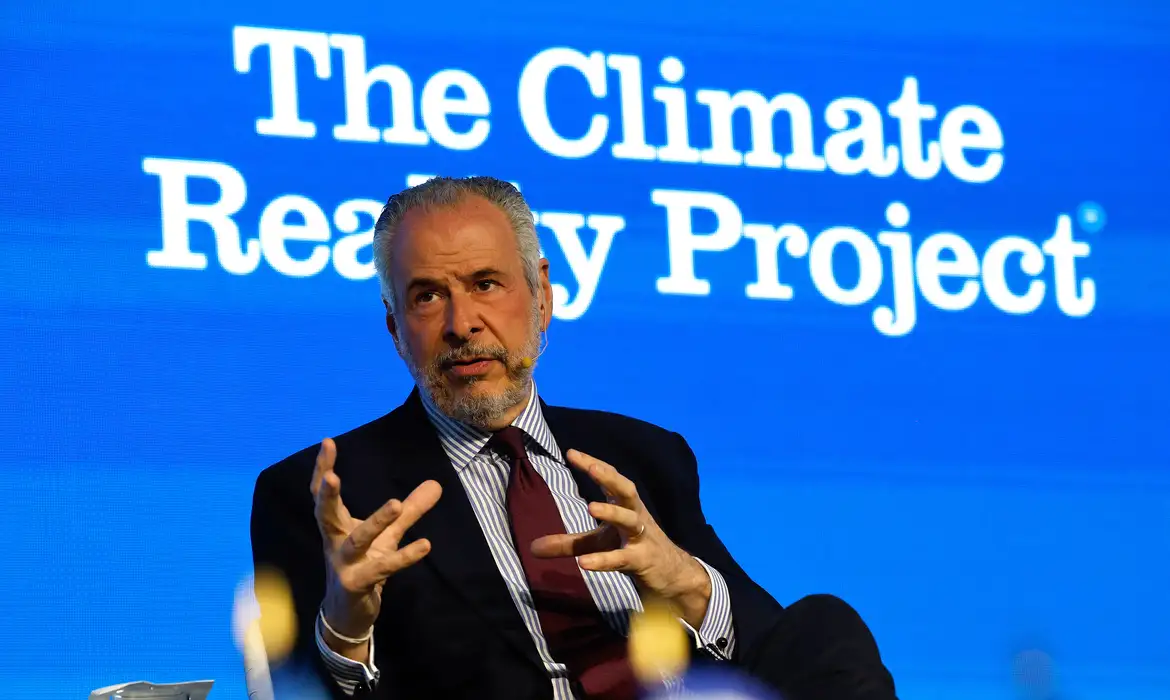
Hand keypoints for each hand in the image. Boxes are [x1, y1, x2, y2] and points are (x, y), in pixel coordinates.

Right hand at [310, 438, 441, 647]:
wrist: (349, 614)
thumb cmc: (365, 566)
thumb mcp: (388, 536)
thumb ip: (410, 510)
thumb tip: (436, 484)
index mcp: (338, 526)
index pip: (323, 495)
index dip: (323, 469)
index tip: (328, 442)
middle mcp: (336, 542)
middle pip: (326, 516)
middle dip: (327, 496)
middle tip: (332, 476)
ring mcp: (345, 565)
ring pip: (358, 541)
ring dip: (375, 522)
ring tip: (395, 504)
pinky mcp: (359, 585)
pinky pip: (383, 568)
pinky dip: (404, 557)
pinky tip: (425, 545)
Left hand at [531, 449, 711, 626]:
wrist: (672, 574)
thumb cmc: (633, 550)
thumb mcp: (599, 544)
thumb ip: (568, 543)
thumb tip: (532, 547)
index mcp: (625, 506)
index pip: (610, 479)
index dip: (593, 464)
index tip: (571, 452)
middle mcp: (636, 516)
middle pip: (627, 490)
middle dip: (611, 478)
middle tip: (593, 467)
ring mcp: (642, 538)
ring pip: (631, 520)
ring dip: (613, 513)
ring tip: (591, 506)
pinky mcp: (643, 561)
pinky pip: (623, 559)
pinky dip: (604, 560)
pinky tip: (585, 563)